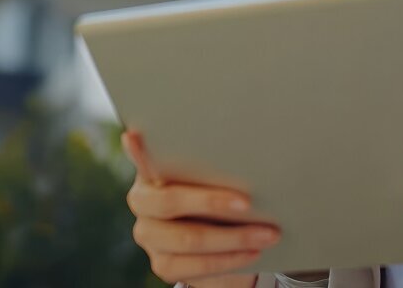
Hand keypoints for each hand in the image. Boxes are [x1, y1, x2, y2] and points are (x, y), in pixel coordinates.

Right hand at [121, 128, 276, 286]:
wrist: (218, 241)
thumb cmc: (216, 194)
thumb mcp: (213, 175)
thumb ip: (210, 162)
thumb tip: (241, 144)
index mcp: (150, 171)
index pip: (142, 156)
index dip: (139, 150)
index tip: (135, 136)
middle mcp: (142, 202)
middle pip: (171, 201)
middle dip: (212, 202)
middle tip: (248, 202)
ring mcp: (148, 235)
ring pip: (189, 239)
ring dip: (233, 238)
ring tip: (267, 233)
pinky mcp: (162, 264)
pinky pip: (197, 266)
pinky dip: (229, 259)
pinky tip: (252, 252)